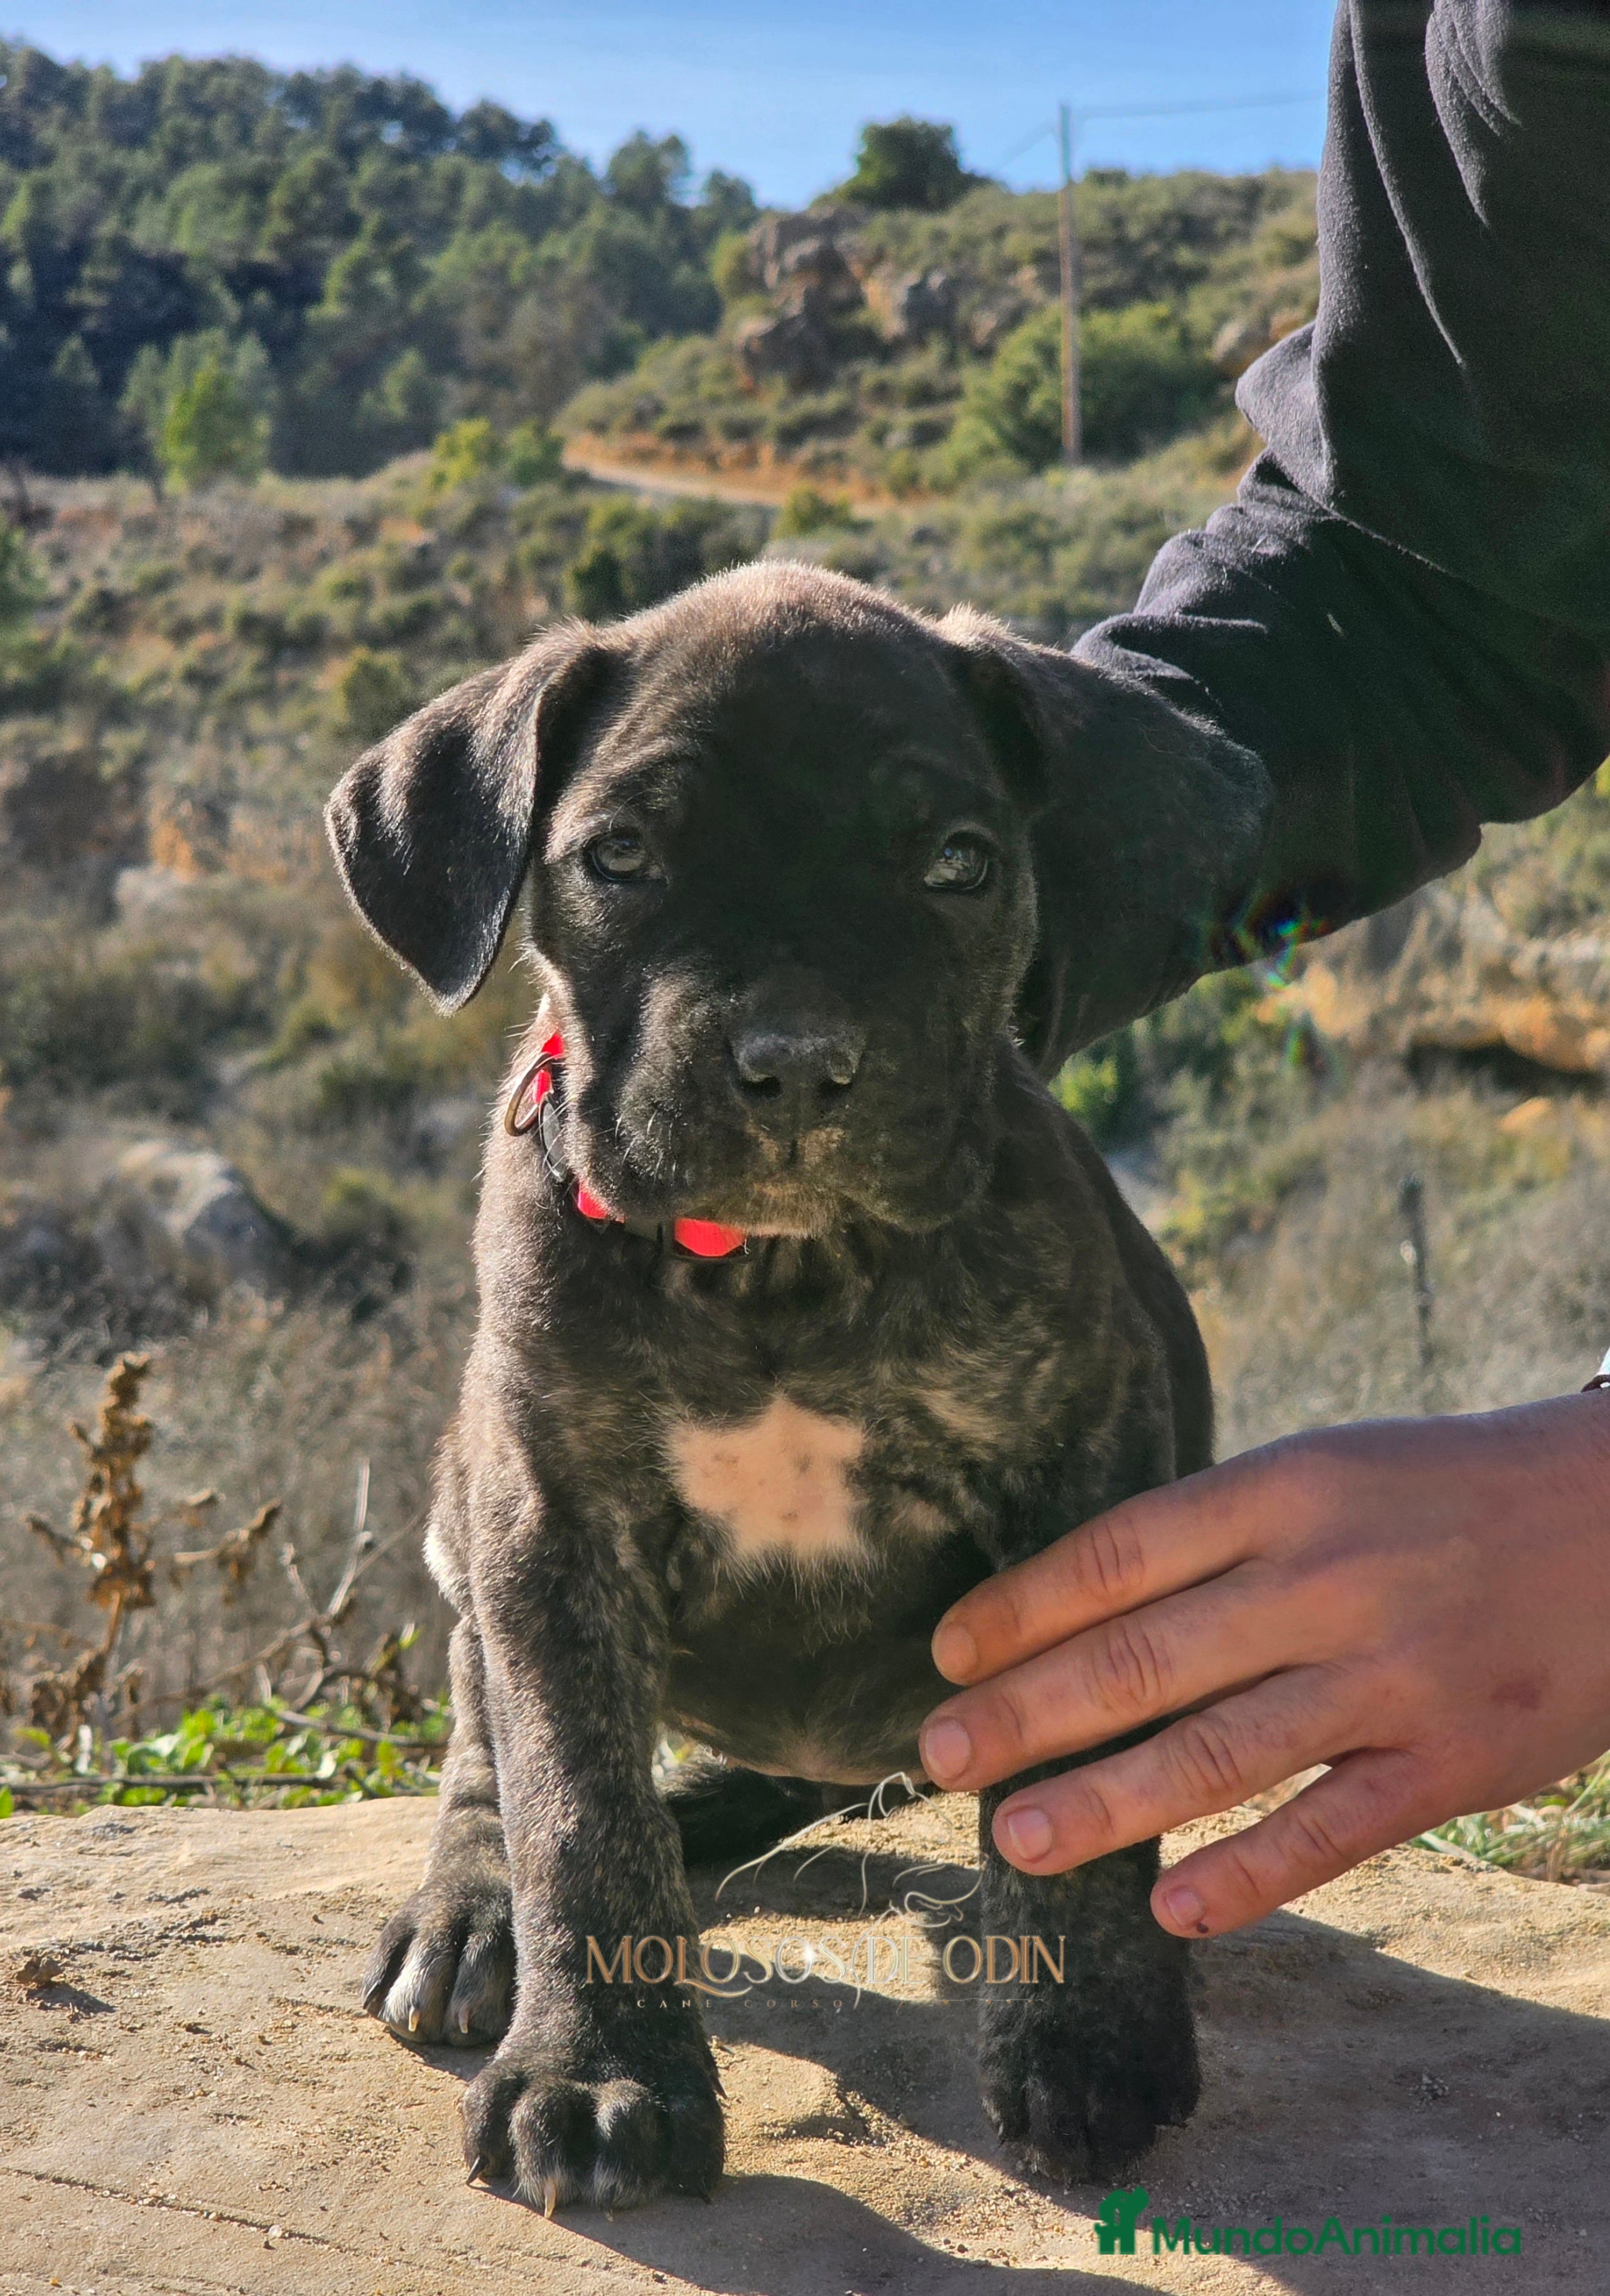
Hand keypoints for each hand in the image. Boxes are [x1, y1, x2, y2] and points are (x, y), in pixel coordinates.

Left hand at [918, 1395, 1609, 1937]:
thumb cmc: (1438, 1493)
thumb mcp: (1324, 1471)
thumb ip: (1216, 1535)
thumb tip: (1073, 1608)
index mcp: (1284, 1492)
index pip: (1117, 1555)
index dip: (1019, 1609)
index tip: (946, 1654)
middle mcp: (1326, 1580)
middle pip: (1144, 1659)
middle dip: (1025, 1714)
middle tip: (938, 1758)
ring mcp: (1391, 1676)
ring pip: (1220, 1754)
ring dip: (1104, 1805)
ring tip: (1014, 1842)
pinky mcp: (1453, 1760)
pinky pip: (1332, 1830)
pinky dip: (1248, 1876)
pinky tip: (1170, 1910)